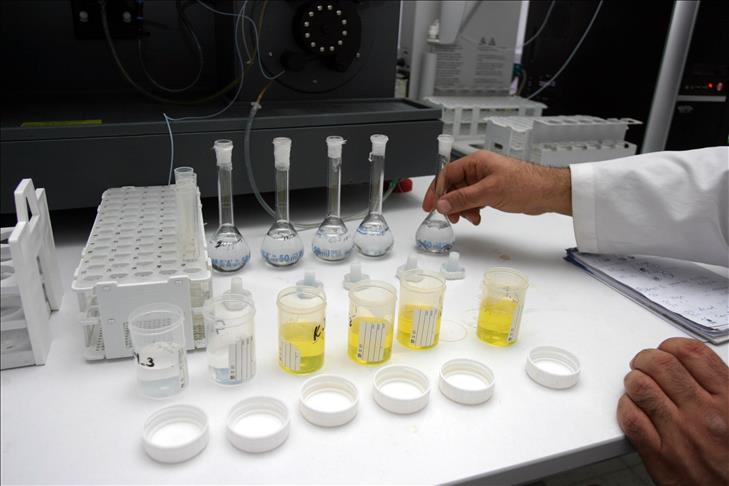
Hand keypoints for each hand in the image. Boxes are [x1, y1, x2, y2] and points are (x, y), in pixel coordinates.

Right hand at [421, 150, 571, 224]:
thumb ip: (463, 198)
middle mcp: (479, 170)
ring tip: (470, 218)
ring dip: (463, 209)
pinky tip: (477, 217)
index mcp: (476, 162)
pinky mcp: (492, 192)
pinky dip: (472, 210)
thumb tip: (442, 204)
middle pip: (453, 186)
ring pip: (463, 196)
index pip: (447, 174)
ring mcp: (485, 181)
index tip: (430, 205)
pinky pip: (474, 201)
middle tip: (450, 216)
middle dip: (451, 203)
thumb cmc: (526, 183)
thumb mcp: (489, 192)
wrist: (547, 192)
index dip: (436, 190)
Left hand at [618, 337, 728, 484]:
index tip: (667, 351)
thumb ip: (719, 386)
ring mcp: (679, 435)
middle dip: (646, 359)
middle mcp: (704, 415)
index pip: (692, 353)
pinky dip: (626, 406)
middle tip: (644, 365)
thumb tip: (694, 361)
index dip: (671, 346)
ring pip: (640, 386)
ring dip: (634, 381)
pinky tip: (634, 408)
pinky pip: (630, 418)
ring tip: (638, 386)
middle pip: (660, 364)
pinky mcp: (659, 456)